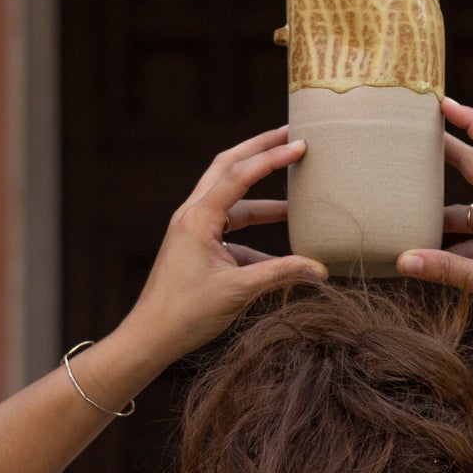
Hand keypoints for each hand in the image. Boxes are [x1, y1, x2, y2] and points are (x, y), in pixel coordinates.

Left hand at [127, 125, 328, 363]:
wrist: (150, 337)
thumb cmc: (187, 314)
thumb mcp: (239, 291)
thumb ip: (282, 274)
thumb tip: (321, 269)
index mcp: (198, 218)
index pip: (239, 175)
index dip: (271, 158)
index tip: (300, 145)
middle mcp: (192, 215)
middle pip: (227, 168)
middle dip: (259, 151)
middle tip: (288, 135)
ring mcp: (192, 229)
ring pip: (229, 198)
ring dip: (261, 199)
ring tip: (296, 201)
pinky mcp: (195, 245)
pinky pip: (229, 229)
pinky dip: (254, 234)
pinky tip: (279, 256)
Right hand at [396, 97, 472, 345]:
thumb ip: (445, 269)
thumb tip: (402, 260)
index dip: (469, 119)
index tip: (444, 104)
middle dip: (445, 150)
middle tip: (416, 137)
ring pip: (469, 208)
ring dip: (442, 211)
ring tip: (409, 214)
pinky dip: (454, 239)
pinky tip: (434, 259)